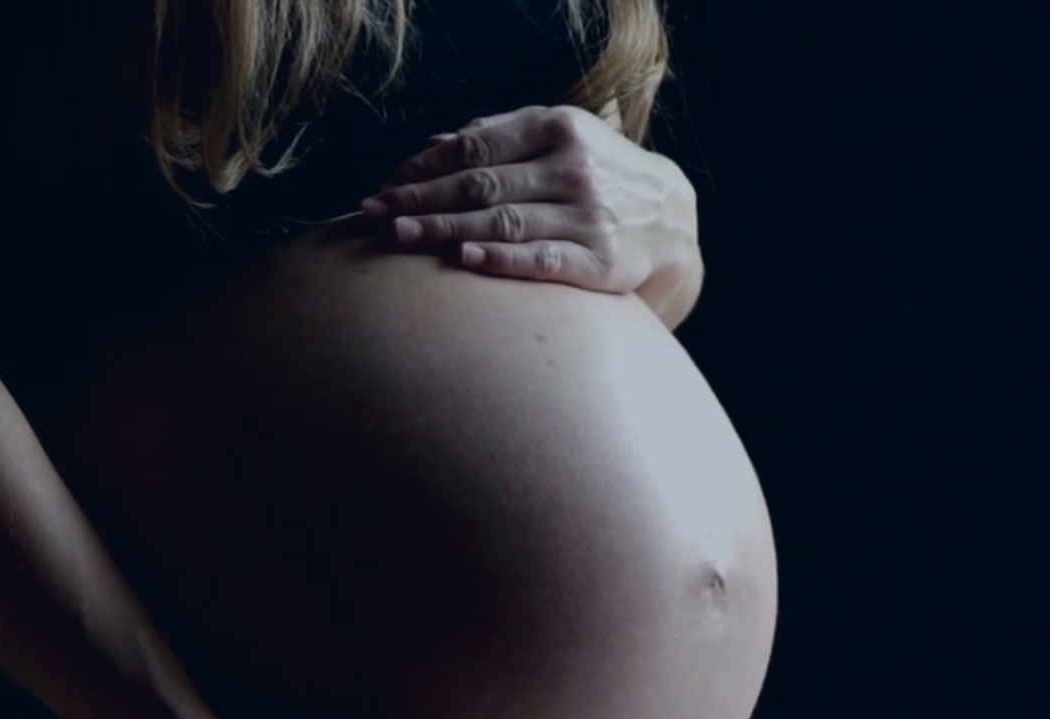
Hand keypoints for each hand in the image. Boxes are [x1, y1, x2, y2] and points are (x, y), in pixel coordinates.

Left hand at [361, 104, 697, 294]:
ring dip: (444, 229)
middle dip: (420, 200)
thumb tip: (435, 143)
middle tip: (374, 216)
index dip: (424, 167)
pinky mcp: (604, 261)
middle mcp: (574, 167)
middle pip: (480, 184)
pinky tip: (465, 260)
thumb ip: (502, 140)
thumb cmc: (601, 178)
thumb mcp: (561, 141)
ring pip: (502, 221)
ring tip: (400, 238)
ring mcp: (590, 214)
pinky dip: (502, 259)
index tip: (385, 186)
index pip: (476, 147)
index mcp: (559, 127)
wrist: (675, 220)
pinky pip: (543, 260)